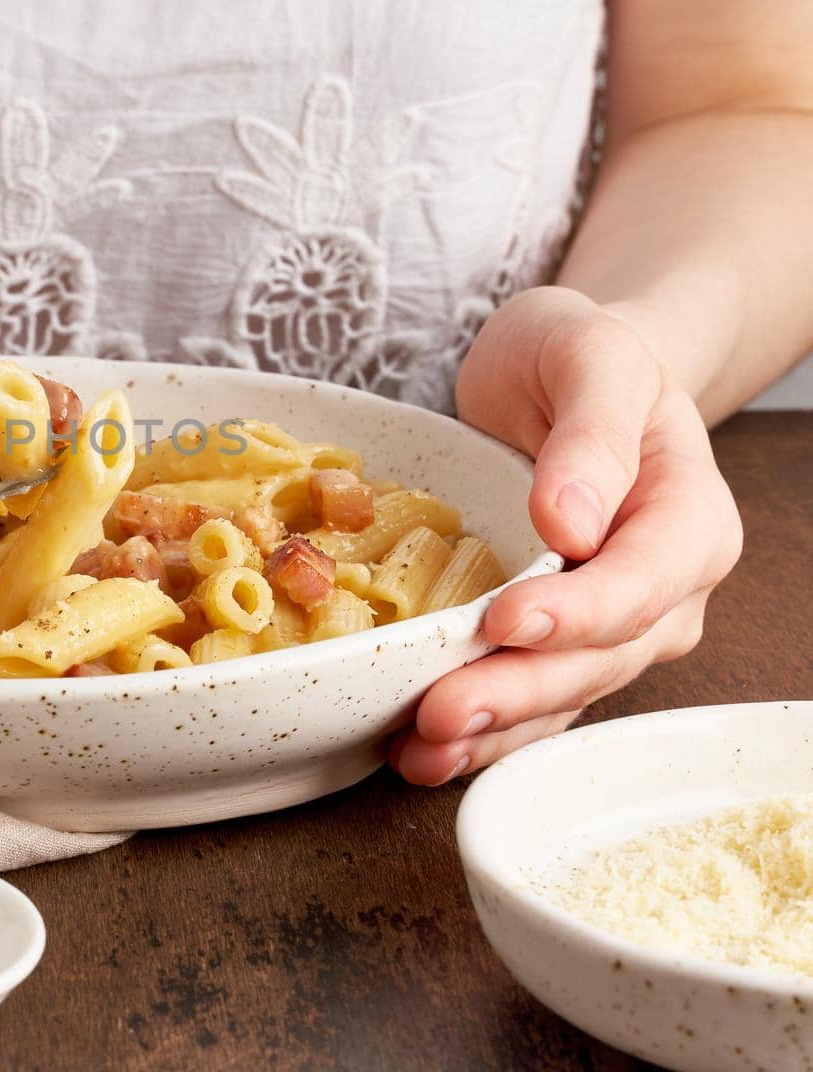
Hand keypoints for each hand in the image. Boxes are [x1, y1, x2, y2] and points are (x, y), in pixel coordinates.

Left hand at [389, 286, 742, 784]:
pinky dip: (480, 730)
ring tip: (420, 750)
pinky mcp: (556, 641)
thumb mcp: (590, 357)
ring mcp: (612, 625)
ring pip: (562, 695)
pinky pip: (528, 699)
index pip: (641, 583)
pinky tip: (421, 751)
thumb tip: (569, 522)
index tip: (507, 621)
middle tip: (442, 710)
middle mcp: (663, 588)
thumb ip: (591, 435)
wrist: (562, 375)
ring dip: (492, 730)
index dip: (577, 612)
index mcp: (688, 520)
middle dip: (520, 691)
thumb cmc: (576, 356)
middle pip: (600, 658)